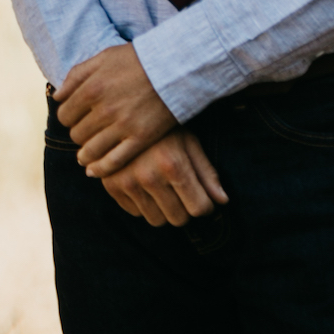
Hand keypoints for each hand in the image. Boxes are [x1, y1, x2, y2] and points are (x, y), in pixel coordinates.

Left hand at [54, 42, 178, 177]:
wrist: (174, 68)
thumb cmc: (136, 60)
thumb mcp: (102, 58)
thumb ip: (76, 76)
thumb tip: (58, 96)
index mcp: (91, 89)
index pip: (64, 115)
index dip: (67, 118)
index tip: (74, 119)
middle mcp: (104, 110)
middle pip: (77, 134)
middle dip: (78, 134)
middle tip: (84, 134)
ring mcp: (123, 126)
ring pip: (92, 150)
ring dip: (85, 155)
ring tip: (85, 156)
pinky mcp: (141, 139)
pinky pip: (114, 161)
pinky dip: (101, 169)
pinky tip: (94, 171)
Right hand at [98, 129, 228, 225]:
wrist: (120, 113)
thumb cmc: (162, 129)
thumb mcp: (189, 142)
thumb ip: (207, 173)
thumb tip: (222, 201)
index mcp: (172, 164)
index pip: (199, 208)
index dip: (204, 204)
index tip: (201, 196)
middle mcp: (148, 176)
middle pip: (178, 219)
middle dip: (184, 209)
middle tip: (180, 191)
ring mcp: (127, 182)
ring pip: (157, 220)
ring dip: (163, 210)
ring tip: (162, 188)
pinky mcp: (111, 186)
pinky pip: (135, 213)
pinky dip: (142, 204)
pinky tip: (143, 185)